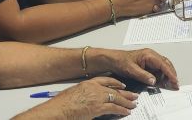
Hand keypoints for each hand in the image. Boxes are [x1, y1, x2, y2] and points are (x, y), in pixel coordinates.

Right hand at [21, 77, 138, 117]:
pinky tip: (126, 112)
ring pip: (116, 98)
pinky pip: (114, 108)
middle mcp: (94, 88)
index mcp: (87, 83)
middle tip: (133, 95)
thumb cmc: (61, 105)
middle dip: (125, 93)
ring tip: (133, 104)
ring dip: (126, 102)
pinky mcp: (98, 107)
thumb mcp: (74, 94)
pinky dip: (122, 110)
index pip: (106, 80)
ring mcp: (97, 97)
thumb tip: (91, 100)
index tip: (123, 85)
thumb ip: (85, 95)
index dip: (116, 82)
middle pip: (114, 89)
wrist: (57, 110)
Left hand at [98, 48, 180, 90]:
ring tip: (171, 85)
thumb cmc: (120, 62)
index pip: (163, 64)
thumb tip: (154, 81)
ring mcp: (151, 60)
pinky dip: (162, 76)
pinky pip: (158, 70)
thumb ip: (143, 75)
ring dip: (168, 76)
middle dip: (172, 75)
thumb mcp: (131, 70)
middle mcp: (152, 56)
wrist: (113, 60)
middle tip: (176, 85)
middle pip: (166, 65)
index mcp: (149, 55)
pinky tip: (163, 83)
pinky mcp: (148, 64)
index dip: (170, 73)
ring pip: (164, 67)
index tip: (175, 81)